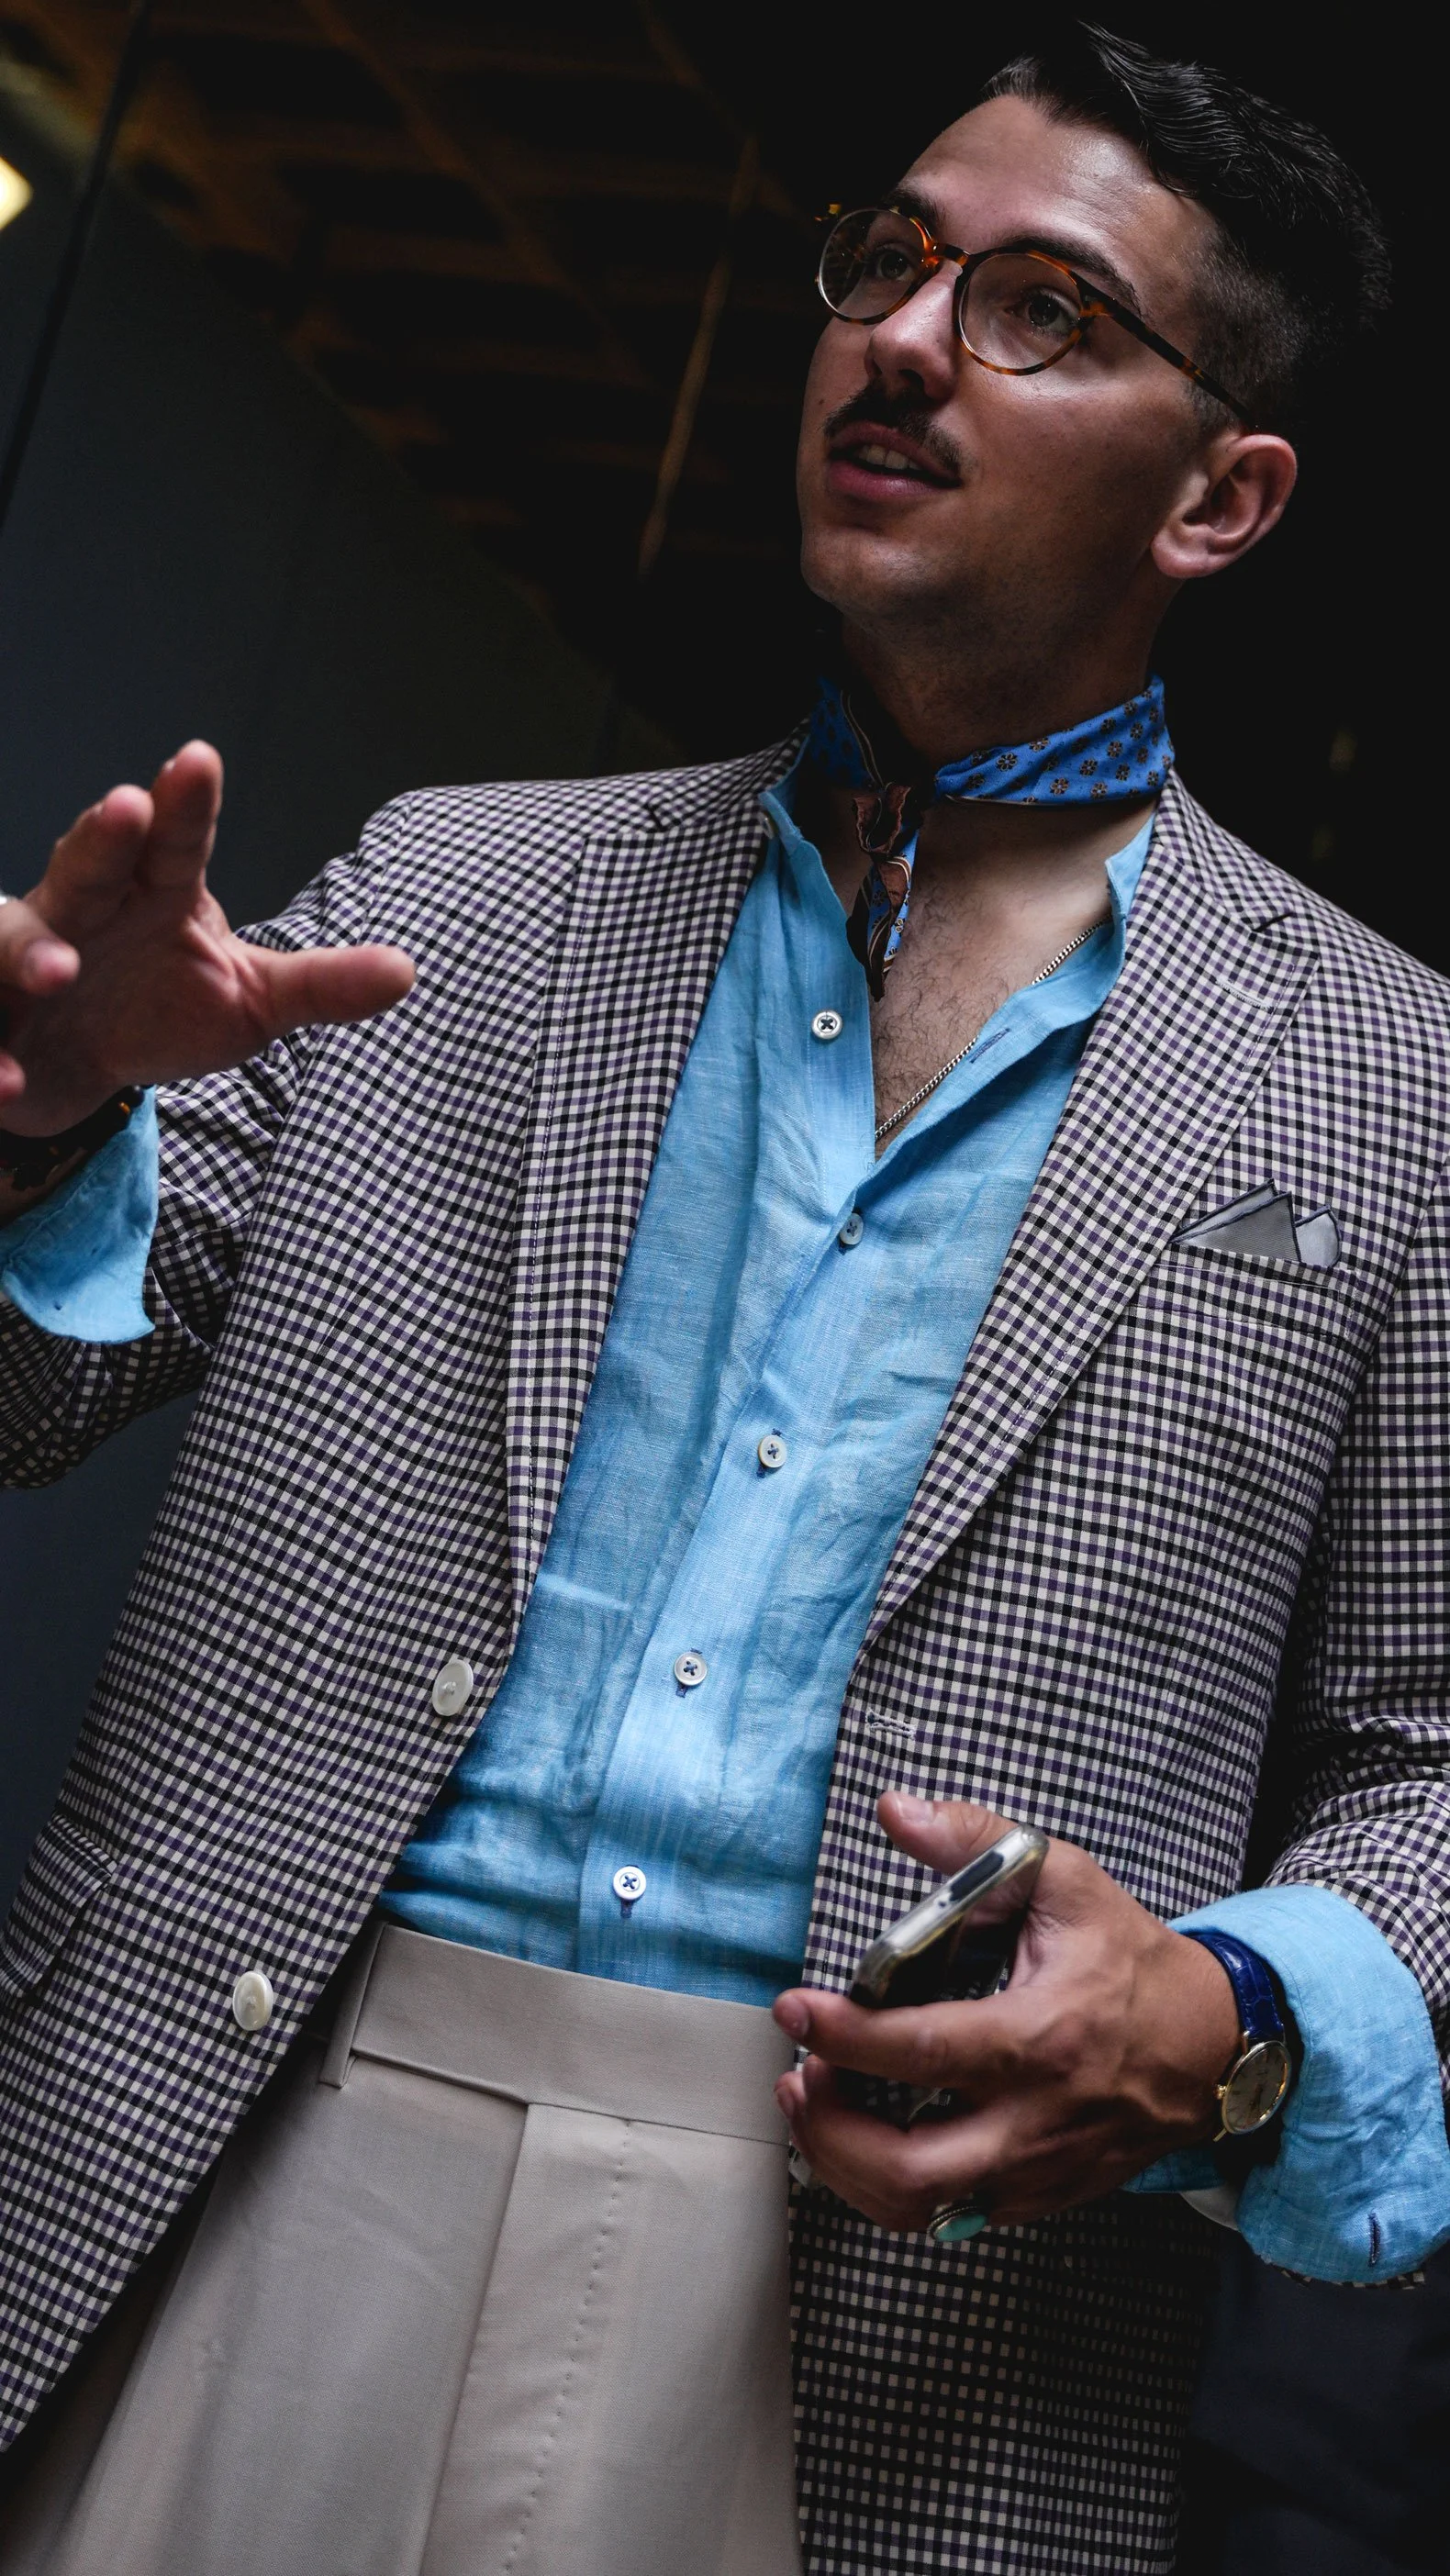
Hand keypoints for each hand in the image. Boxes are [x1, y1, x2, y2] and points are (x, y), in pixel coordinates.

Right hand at [0, 742, 413, 1140]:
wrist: (77, 1064)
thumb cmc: (162, 1007)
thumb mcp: (250, 1000)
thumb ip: (319, 984)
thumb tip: (408, 970)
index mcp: (153, 891)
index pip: (175, 841)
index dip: (185, 804)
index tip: (198, 760)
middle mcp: (82, 910)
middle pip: (88, 864)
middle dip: (103, 838)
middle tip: (125, 810)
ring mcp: (25, 961)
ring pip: (12, 941)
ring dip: (30, 952)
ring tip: (59, 972)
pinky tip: (8, 1081)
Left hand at [773, 1793, 1240, 2233]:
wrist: (1211, 2043)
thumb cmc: (1131, 1961)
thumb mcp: (1062, 1880)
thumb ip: (973, 1841)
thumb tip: (895, 1810)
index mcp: (1042, 2036)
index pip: (925, 2052)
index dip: (846, 2036)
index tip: (796, 2009)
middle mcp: (1037, 2119)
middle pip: (911, 2170)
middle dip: (831, 2131)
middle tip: (800, 2075)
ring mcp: (1036, 2171)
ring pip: (920, 2210)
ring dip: (845, 2167)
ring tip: (816, 2105)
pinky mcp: (1037, 2198)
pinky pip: (946, 2216)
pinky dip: (888, 2185)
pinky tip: (864, 2135)